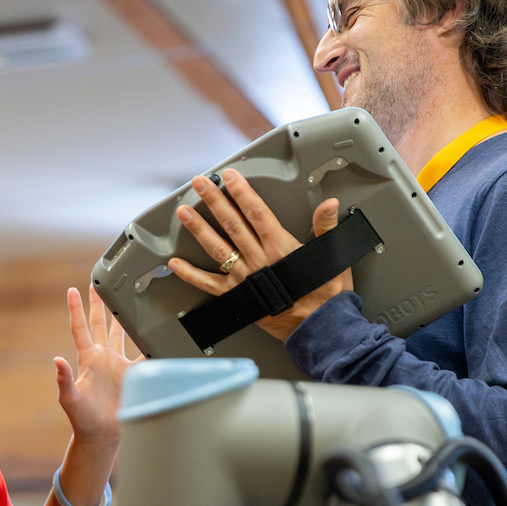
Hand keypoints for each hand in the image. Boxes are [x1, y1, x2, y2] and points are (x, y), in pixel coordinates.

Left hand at [54, 285, 135, 450]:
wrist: (102, 435)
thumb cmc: (82, 419)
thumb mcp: (70, 398)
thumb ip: (64, 379)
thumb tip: (57, 360)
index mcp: (87, 359)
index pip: (80, 328)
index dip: (76, 308)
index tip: (72, 289)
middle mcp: (103, 358)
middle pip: (101, 324)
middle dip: (100, 304)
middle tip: (99, 284)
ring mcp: (118, 366)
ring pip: (123, 335)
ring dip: (125, 319)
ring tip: (130, 300)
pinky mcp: (133, 376)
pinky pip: (144, 356)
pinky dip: (151, 346)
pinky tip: (158, 334)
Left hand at [167, 168, 352, 340]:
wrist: (319, 328)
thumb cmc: (325, 296)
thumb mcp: (330, 256)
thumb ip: (325, 227)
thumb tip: (329, 205)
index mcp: (280, 248)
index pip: (257, 212)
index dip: (242, 192)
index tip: (230, 177)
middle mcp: (259, 260)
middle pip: (232, 224)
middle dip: (215, 201)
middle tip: (200, 183)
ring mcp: (245, 278)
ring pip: (218, 248)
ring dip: (199, 229)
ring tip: (183, 213)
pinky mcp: (238, 296)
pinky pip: (209, 284)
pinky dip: (191, 274)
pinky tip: (176, 264)